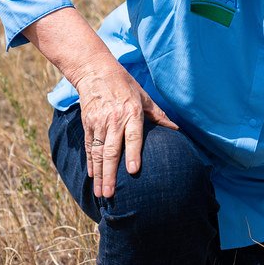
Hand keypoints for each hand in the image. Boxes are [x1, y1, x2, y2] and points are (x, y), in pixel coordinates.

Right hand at [72, 55, 177, 197]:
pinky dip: (90, 162)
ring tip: (101, 193)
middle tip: (110, 194)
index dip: (133, 154)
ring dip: (99, 174)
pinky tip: (93, 176)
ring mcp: (98, 123)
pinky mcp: (87, 123)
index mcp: (131, 113)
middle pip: (111, 151)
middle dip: (110, 174)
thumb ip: (159, 115)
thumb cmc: (124, 85)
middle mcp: (114, 120)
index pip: (132, 137)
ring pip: (97, 153)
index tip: (133, 171)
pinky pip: (89, 146)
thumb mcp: (144, 97)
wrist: (94, 71)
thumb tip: (176, 130)